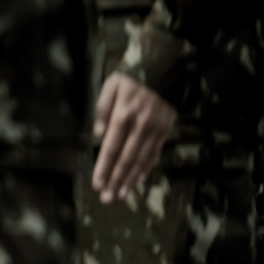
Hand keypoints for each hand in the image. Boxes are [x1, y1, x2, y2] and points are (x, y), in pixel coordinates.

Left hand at [90, 73, 175, 203]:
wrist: (165, 66)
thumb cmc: (132, 77)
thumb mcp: (111, 85)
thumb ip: (102, 109)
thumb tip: (97, 134)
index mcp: (123, 114)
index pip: (111, 148)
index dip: (104, 168)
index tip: (97, 184)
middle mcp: (141, 124)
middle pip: (126, 158)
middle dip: (115, 180)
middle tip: (106, 198)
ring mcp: (155, 128)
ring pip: (141, 159)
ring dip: (129, 179)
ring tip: (119, 194)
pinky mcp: (166, 128)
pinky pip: (155, 153)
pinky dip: (145, 168)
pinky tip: (137, 181)